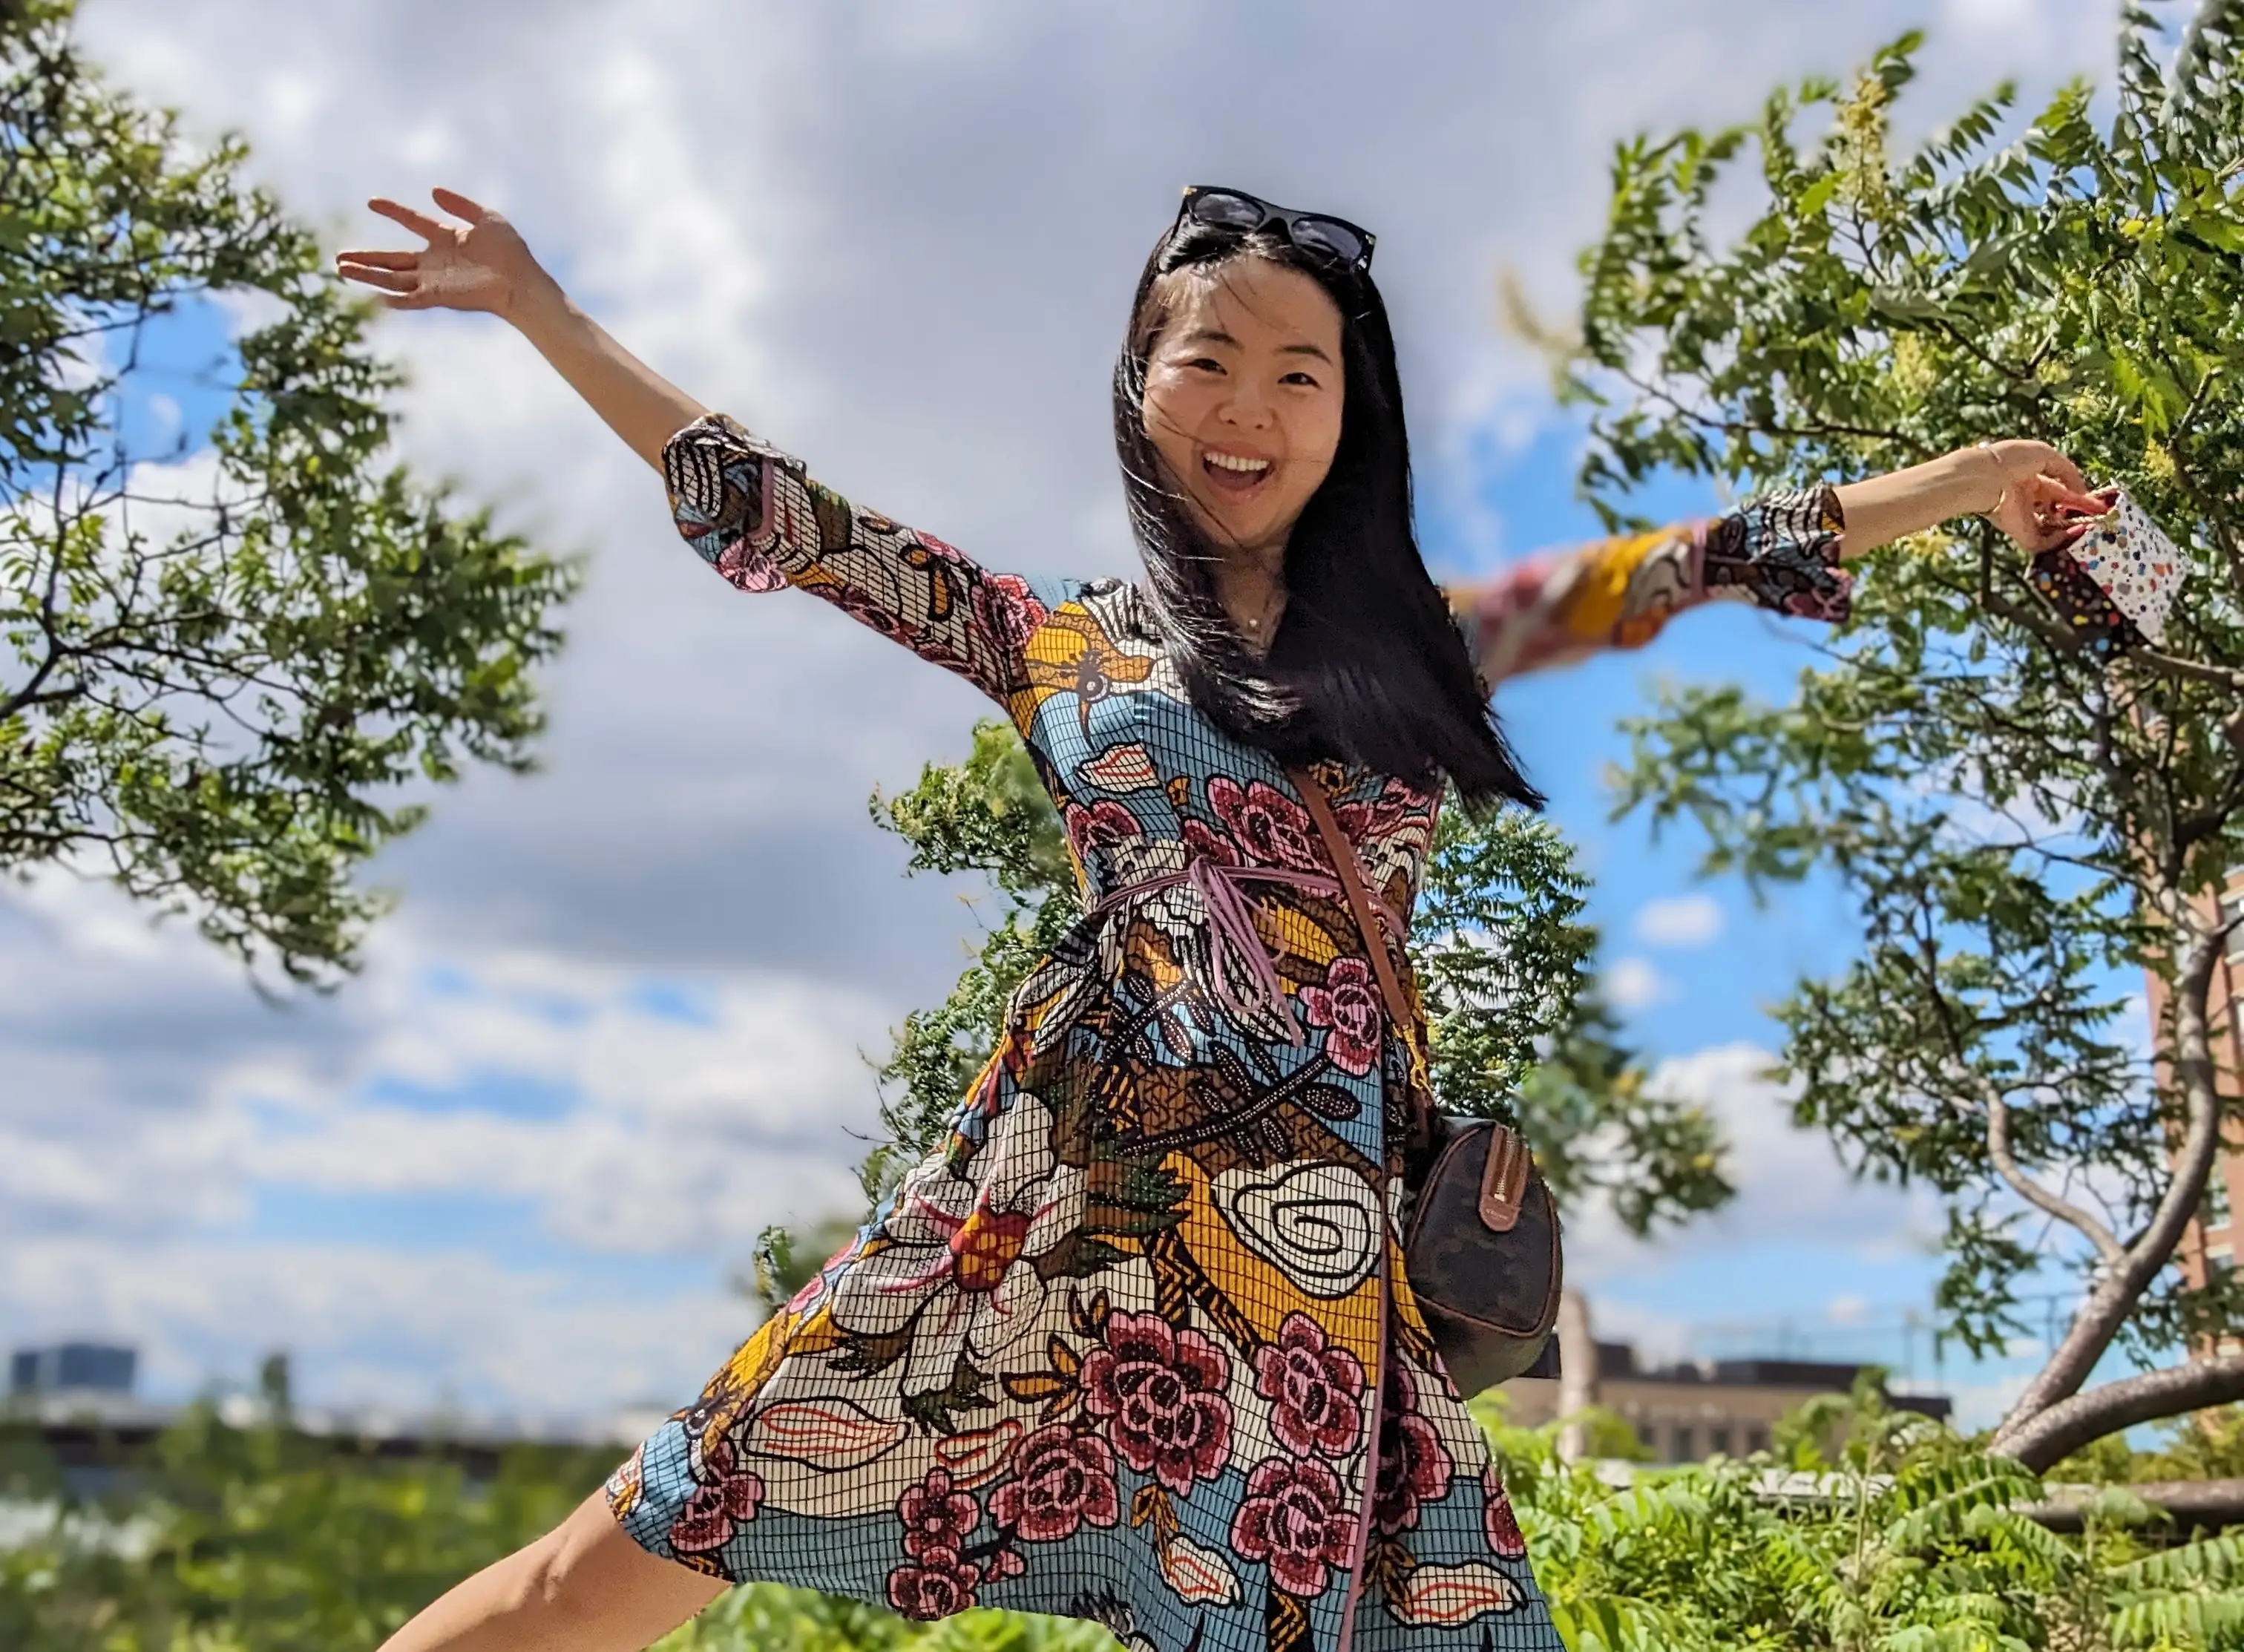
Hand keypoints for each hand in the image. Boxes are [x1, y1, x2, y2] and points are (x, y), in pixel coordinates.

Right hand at [335, 188, 553, 321]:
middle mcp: (435, 261)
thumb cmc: (510, 251)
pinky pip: (411, 299)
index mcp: (445, 238)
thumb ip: (459, 204)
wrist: (522, 281)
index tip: (371, 202)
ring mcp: (435, 280)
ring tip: (341, 269)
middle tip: (338, 257)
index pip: (412, 221)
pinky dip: (393, 299)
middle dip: (365, 258)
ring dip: (367, 274)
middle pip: (392, 259)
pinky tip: (372, 297)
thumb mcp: (486, 218)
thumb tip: (432, 190)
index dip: (392, 211)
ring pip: (392, 278)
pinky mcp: (439, 296)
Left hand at [1973, 439, 2111, 553]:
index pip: (2059, 489)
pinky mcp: (2018, 532)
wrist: (1987, 477)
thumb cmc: (2013, 460)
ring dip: (2071, 529)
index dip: (2078, 495)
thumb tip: (2081, 492)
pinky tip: (2078, 533)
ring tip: (2093, 527)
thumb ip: (2067, 471)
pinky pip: (2042, 543)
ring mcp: (2023, 517)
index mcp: (2030, 478)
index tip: (2098, 503)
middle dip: (2077, 514)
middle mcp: (2027, 499)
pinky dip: (2059, 541)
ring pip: (2050, 528)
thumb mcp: (2046, 455)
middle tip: (2100, 518)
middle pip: (2055, 510)